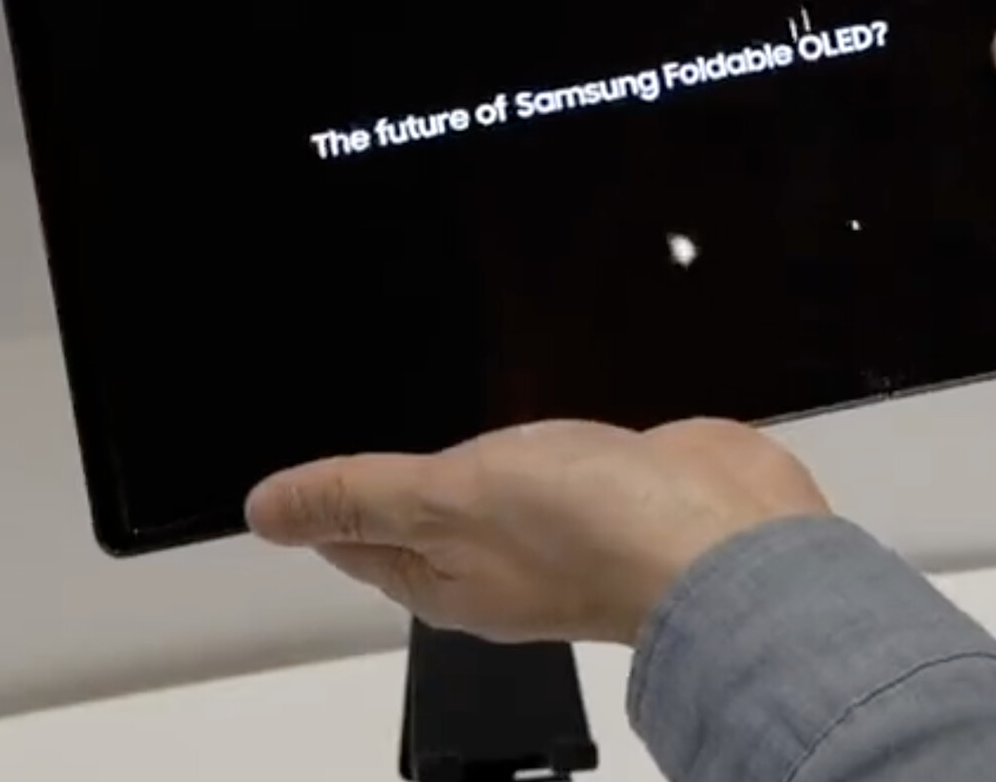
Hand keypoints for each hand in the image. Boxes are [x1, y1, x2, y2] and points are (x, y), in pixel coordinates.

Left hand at [246, 418, 829, 643]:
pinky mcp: (615, 489)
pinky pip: (555, 464)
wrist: (730, 538)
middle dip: (384, 483)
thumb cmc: (596, 530)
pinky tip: (530, 417)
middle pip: (420, 522)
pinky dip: (532, 440)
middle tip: (346, 444)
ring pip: (490, 489)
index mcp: (444, 577)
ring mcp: (560, 526)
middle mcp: (498, 561)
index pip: (356, 542)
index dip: (320, 505)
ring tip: (426, 418)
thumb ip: (359, 497)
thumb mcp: (447, 499)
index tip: (292, 479)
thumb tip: (265, 511)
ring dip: (461, 458)